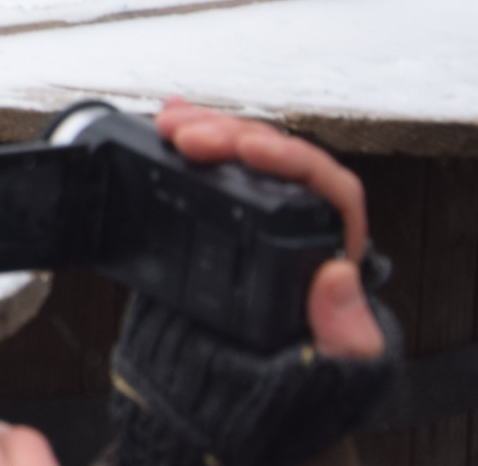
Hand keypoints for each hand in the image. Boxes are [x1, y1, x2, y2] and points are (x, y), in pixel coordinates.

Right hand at [155, 102, 383, 359]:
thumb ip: (343, 330)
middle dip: (232, 136)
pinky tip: (168, 119)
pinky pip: (207, 167)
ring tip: (170, 124)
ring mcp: (250, 218)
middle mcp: (296, 223)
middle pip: (275, 159)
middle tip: (189, 136)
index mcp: (331, 249)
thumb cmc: (289, 375)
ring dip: (205, 130)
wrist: (228, 392)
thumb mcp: (328, 367)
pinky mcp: (211, 219)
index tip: (252, 150)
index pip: (327, 185)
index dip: (292, 159)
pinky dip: (188, 137)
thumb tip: (337, 274)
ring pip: (240, 155)